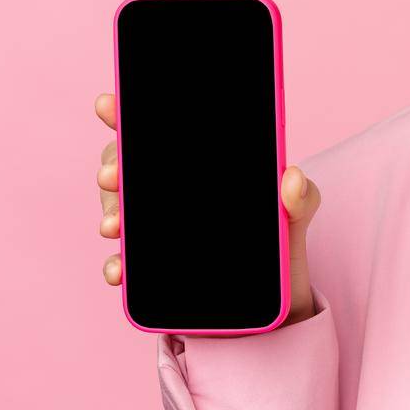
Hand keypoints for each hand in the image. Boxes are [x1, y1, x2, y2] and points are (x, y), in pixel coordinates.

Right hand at [93, 92, 322, 328]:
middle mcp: (170, 192)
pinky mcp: (153, 270)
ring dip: (109, 213)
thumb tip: (292, 178)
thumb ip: (301, 197)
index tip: (108, 105)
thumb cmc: (280, 246)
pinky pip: (126, 263)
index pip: (158, 131)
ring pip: (118, 209)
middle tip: (112, 176)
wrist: (276, 303)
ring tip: (115, 226)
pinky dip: (117, 265)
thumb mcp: (296, 217)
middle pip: (127, 165)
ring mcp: (157, 229)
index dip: (128, 114)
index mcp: (200, 167)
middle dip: (111, 165)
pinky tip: (119, 269)